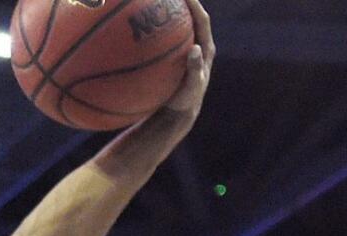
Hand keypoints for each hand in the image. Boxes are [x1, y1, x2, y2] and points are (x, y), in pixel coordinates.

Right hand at [163, 0, 213, 118]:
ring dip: (167, 14)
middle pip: (190, 17)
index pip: (202, 20)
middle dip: (180, 3)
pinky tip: (139, 27)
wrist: (178, 113)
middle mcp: (197, 44)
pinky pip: (164, 40)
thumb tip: (196, 49)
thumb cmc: (185, 101)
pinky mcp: (173, 57)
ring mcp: (184, 50)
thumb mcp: (191, 88)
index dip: (194, 5)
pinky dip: (155, 31)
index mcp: (206, 49)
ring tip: (153, 3)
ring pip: (177, 27)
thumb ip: (195, 69)